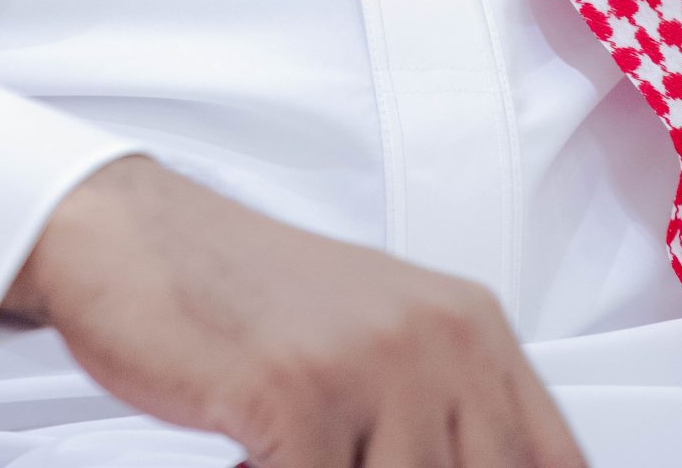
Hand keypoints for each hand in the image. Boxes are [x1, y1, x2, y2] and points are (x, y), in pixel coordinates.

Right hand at [1, 156, 585, 467]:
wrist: (129, 236)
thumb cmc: (243, 302)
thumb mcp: (372, 350)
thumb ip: (438, 422)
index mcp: (471, 327)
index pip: (552, 463)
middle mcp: (439, 337)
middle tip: (336, 457)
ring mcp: (375, 361)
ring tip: (291, 448)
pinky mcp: (303, 390)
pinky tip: (249, 454)